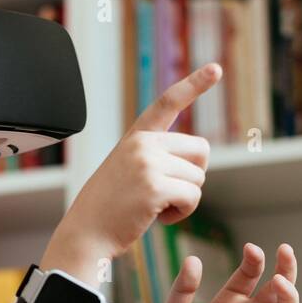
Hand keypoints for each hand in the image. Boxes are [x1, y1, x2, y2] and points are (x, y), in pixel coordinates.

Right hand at [39, 64, 222, 284]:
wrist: (85, 234)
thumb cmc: (107, 209)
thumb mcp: (126, 170)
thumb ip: (155, 158)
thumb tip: (196, 163)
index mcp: (136, 137)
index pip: (168, 103)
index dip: (194, 84)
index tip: (216, 68)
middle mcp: (142, 144)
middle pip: (200, 149)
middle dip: (192, 175)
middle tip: (168, 193)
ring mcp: (148, 164)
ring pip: (198, 177)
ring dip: (185, 198)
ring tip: (156, 208)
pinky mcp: (155, 188)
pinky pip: (192, 197)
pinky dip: (182, 212)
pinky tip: (160, 218)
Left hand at [158, 243, 299, 302]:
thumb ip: (182, 289)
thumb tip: (193, 259)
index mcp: (229, 302)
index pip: (250, 274)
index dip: (254, 260)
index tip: (252, 249)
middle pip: (276, 287)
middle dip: (285, 267)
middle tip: (285, 250)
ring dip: (288, 294)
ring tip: (280, 282)